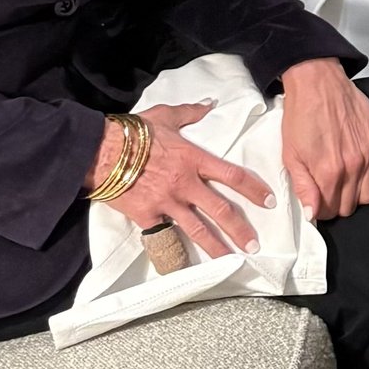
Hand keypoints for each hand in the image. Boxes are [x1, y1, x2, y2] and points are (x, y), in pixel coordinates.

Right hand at [93, 100, 270, 259]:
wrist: (99, 150)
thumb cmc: (132, 131)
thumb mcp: (165, 115)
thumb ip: (190, 112)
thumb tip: (210, 103)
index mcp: (193, 159)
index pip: (232, 176)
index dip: (254, 189)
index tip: (269, 201)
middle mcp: (185, 183)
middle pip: (220, 210)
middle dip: (240, 229)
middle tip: (254, 246)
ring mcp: (167, 202)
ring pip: (197, 229)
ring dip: (216, 246)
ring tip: (231, 261)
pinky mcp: (147, 216)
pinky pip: (164, 236)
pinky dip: (174, 251)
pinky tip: (187, 264)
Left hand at [280, 58, 368, 222]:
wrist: (316, 82)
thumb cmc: (301, 114)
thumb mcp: (290, 154)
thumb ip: (302, 187)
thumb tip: (311, 214)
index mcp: (326, 172)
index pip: (328, 211)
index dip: (320, 210)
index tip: (317, 202)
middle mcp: (351, 167)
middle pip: (350, 206)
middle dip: (338, 204)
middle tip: (330, 192)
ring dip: (359, 196)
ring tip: (349, 185)